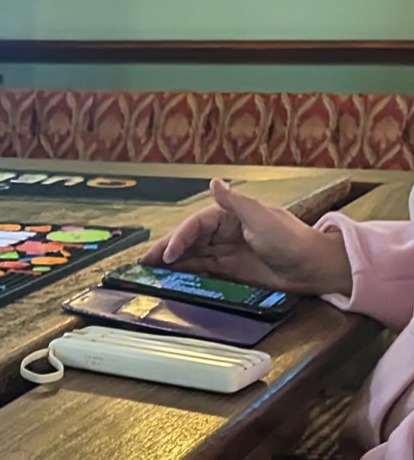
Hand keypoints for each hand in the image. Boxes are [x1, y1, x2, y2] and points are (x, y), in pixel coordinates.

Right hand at [141, 179, 352, 297]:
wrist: (315, 267)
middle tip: (143, 263)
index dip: (179, 238)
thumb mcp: (262, 218)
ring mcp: (225, 251)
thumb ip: (234, 202)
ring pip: (191, 255)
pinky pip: (202, 270)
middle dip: (166, 250)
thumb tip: (213, 182)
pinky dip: (186, 273)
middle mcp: (223, 231)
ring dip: (171, 263)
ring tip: (149, 272)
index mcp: (229, 214)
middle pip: (188, 240)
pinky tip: (171, 278)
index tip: (168, 254)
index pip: (196, 225)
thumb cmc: (292, 239)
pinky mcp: (230, 269)